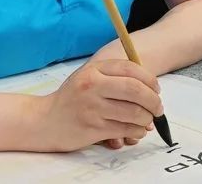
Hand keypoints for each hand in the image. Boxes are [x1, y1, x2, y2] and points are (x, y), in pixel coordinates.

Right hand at [28, 59, 162, 151]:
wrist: (43, 121)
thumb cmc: (71, 99)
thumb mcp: (88, 78)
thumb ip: (114, 77)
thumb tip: (149, 87)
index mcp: (94, 70)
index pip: (130, 69)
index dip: (149, 79)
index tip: (156, 89)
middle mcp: (93, 86)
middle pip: (136, 90)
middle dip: (154, 100)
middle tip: (158, 107)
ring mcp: (93, 108)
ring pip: (134, 112)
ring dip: (147, 118)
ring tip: (147, 120)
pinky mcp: (93, 128)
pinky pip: (126, 129)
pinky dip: (137, 131)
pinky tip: (136, 130)